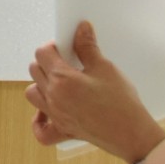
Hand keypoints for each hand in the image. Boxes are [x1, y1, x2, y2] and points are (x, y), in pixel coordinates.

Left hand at [24, 21, 164, 163]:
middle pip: (34, 70)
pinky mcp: (63, 130)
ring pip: (32, 94)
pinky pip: (41, 130)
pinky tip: (48, 112)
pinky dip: (40, 121)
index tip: (65, 46)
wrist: (132, 134)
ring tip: (59, 82)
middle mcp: (53, 97)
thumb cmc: (121, 102)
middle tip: (65, 61)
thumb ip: (87, 47)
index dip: (53, 46)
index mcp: (61, 79)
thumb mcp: (105, 68)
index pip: (42, 53)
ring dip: (40, 85)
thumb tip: (81, 29)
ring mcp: (56, 115)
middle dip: (46, 61)